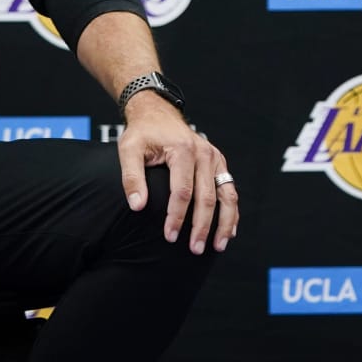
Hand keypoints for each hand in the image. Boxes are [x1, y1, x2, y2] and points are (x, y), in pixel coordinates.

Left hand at [116, 94, 238, 254]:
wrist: (158, 113)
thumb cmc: (143, 133)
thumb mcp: (129, 149)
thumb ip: (131, 177)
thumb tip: (137, 206)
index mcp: (183, 149)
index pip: (182, 191)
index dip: (176, 216)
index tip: (170, 236)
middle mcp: (204, 153)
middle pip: (207, 197)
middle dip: (202, 226)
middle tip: (195, 249)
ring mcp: (215, 158)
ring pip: (227, 195)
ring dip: (224, 223)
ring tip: (218, 245)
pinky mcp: (219, 163)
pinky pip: (229, 189)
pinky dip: (231, 211)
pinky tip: (229, 230)